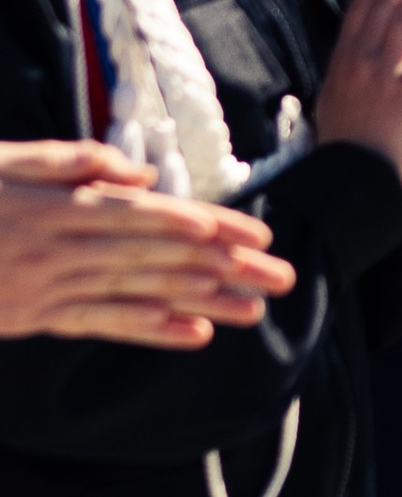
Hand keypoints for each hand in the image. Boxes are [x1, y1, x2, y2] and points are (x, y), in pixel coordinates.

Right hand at [0, 141, 293, 346]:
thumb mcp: (5, 162)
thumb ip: (70, 163)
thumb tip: (139, 175)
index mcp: (57, 208)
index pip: (143, 217)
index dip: (197, 226)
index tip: (249, 233)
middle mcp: (61, 251)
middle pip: (154, 257)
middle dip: (222, 266)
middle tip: (280, 274)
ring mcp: (50, 288)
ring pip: (137, 293)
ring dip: (201, 301)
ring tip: (255, 309)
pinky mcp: (38, 317)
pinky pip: (101, 325)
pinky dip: (150, 330)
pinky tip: (196, 334)